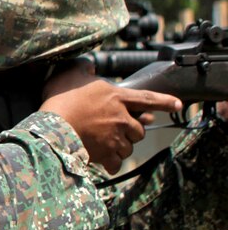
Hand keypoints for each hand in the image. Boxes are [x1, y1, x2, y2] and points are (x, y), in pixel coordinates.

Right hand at [41, 62, 181, 173]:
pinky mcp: (105, 154)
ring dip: (121, 147)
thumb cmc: (60, 99)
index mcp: (117, 97)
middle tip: (121, 130)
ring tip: (108, 145)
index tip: (178, 105)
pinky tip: (105, 162)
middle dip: (132, 131)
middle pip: (139, 130)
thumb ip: (83, 68)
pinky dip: (112, 163)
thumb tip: (88, 65)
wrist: (51, 126)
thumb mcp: (70, 74)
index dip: (165, 102)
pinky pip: (116, 163)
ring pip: (128, 147)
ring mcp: (114, 138)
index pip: (148, 99)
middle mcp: (121, 118)